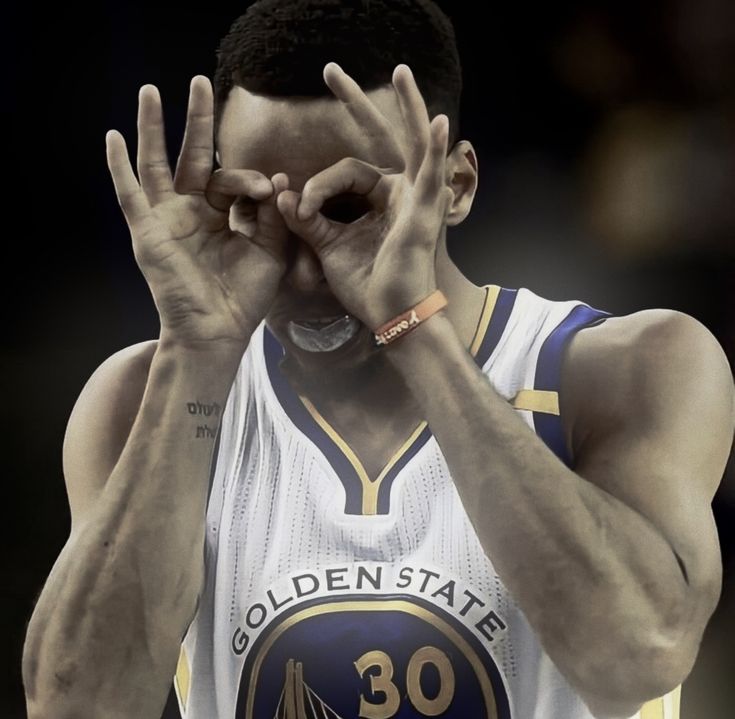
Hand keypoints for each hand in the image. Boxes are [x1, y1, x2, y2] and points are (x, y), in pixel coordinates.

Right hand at [106, 75, 289, 349]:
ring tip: (150, 90)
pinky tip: (112, 135)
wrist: (219, 332)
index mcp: (220, 216)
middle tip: (201, 82)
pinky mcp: (148, 233)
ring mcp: (166, 220)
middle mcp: (190, 212)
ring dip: (152, 128)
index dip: (251, 180)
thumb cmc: (245, 297)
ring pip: (155, 164)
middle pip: (191, 157)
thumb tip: (280, 178)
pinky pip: (129, 195)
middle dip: (196, 121)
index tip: (270, 189)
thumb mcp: (271, 251)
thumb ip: (274, 216)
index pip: (231, 180)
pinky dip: (119, 167)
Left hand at [275, 63, 453, 329]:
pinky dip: (434, 148)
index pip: (346, 170)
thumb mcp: (328, 247)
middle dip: (358, 104)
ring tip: (400, 71)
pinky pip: (430, 175)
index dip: (317, 184)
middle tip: (332, 70)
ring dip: (409, 107)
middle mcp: (399, 192)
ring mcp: (416, 199)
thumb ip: (306, 220)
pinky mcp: (423, 213)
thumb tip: (280, 196)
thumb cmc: (367, 285)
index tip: (296, 207)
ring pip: (413, 144)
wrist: (390, 314)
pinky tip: (435, 122)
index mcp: (378, 200)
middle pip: (381, 138)